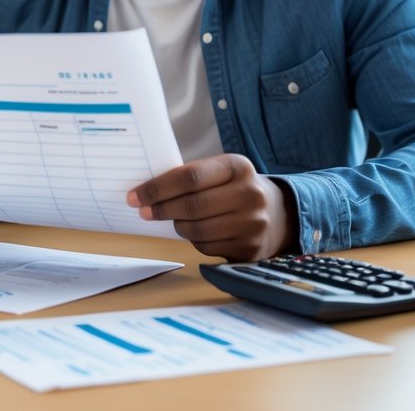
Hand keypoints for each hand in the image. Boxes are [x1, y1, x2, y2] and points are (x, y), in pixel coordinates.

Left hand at [127, 154, 296, 261]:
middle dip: (161, 209)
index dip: (157, 188)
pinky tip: (198, 231)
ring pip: (197, 230)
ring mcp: (253, 224)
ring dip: (177, 226)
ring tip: (174, 220)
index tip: (134, 196)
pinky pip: (207, 247)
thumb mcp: (222, 172)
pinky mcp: (250, 248)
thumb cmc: (235, 189)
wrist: (279, 214)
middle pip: (192, 206)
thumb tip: (146, 192)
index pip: (190, 176)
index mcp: (238, 167)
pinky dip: (194, 240)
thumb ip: (192, 177)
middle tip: (143, 211)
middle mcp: (250, 194)